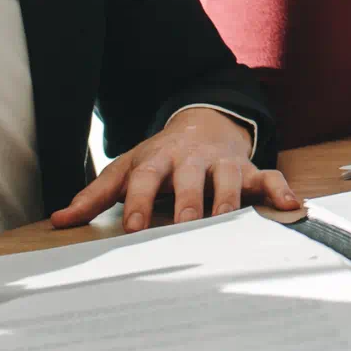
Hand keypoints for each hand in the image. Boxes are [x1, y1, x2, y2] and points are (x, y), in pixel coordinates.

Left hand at [50, 108, 301, 232]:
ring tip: (228, 222)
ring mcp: (222, 163)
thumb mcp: (127, 168)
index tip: (135, 227)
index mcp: (158, 159)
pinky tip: (291, 207)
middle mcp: (191, 159)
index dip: (140, 201)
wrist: (203, 123)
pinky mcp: (249, 169)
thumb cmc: (160, 157)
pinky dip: (281, 191)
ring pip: (229, 179)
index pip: (146, 179)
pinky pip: (269, 177)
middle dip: (189, 202)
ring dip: (229, 200)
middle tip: (187, 225)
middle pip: (189, 179)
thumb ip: (96, 195)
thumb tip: (59, 221)